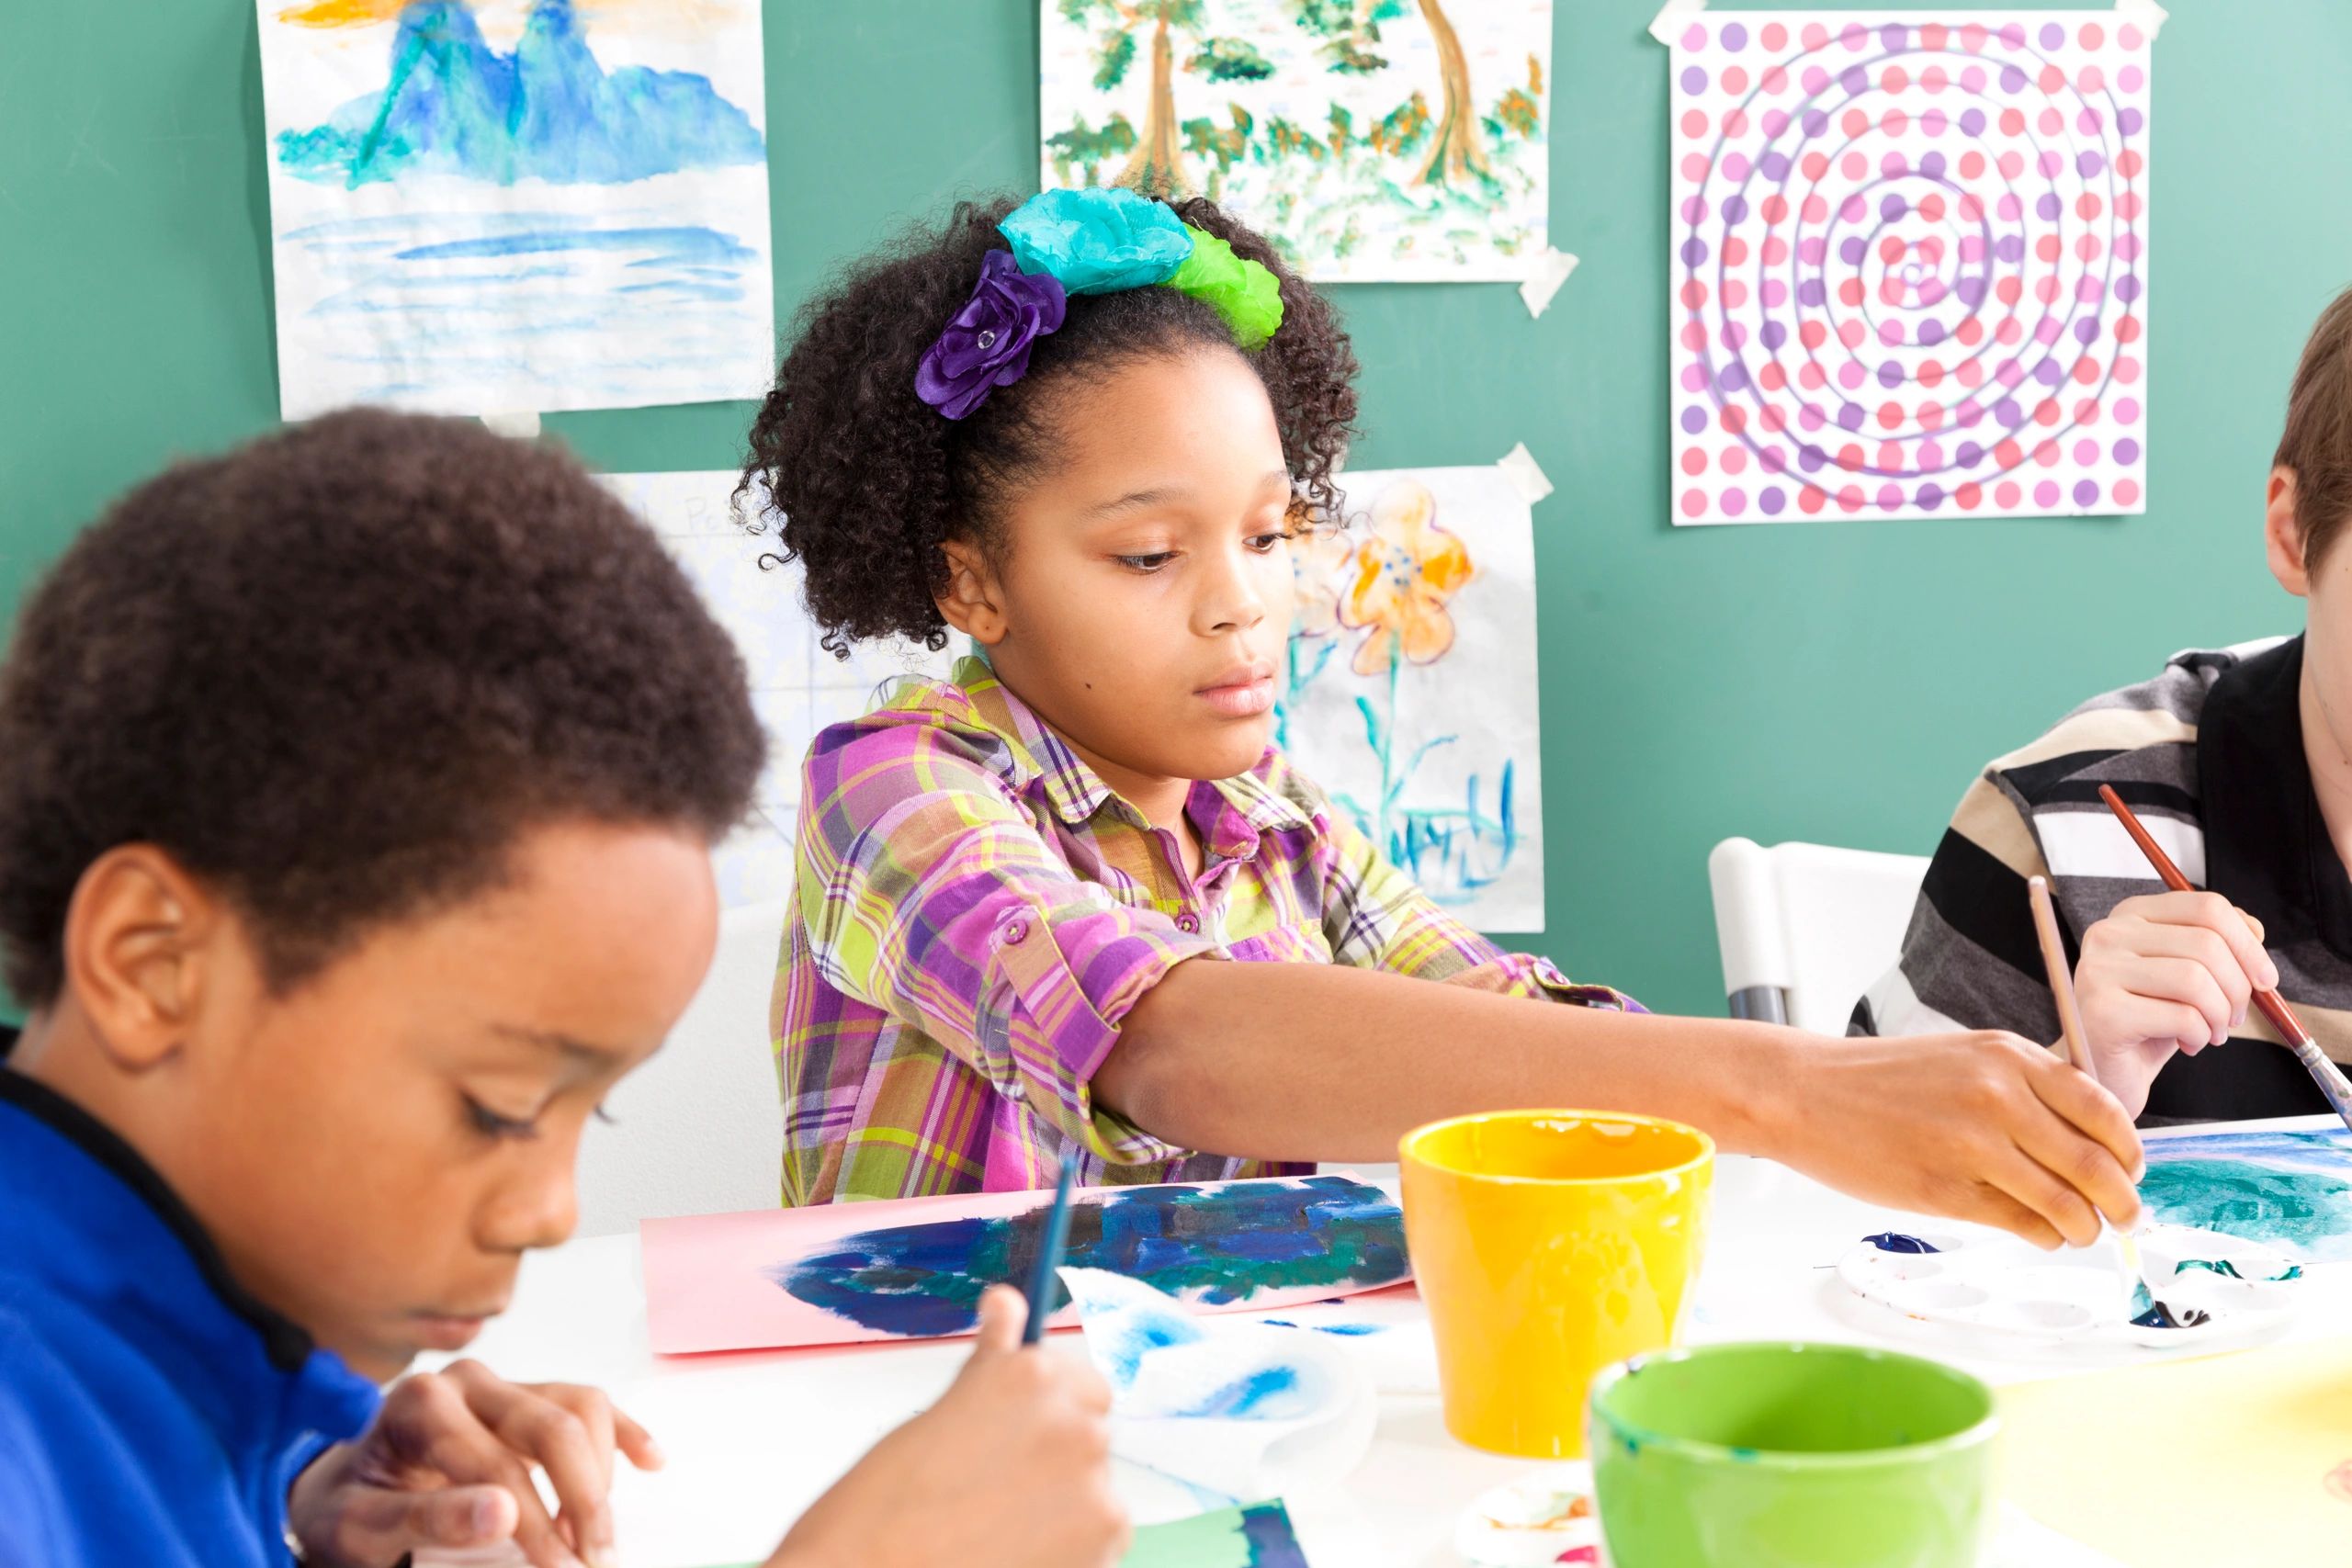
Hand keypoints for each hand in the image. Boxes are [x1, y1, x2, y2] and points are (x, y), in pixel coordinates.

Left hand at [286, 1361, 661, 1567]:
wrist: (342, 1490)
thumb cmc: (348, 1512)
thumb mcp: (360, 1529)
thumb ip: (424, 1519)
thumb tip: (502, 1513)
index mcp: (420, 1404)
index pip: (497, 1465)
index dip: (537, 1524)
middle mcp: (467, 1381)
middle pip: (554, 1426)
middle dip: (585, 1500)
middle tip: (595, 1563)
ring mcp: (502, 1385)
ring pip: (582, 1408)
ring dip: (602, 1475)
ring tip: (594, 1540)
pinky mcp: (528, 1397)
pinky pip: (591, 1401)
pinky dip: (625, 1432)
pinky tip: (651, 1463)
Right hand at [767, 1286, 1125, 1567]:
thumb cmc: (881, 1508)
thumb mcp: (936, 1417)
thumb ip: (991, 1364)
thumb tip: (1007, 1300)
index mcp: (1026, 1375)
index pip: (1073, 1379)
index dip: (1046, 1409)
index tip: (1020, 1433)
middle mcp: (1070, 1417)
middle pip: (1091, 1427)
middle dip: (1057, 1452)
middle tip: (997, 1489)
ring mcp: (1094, 1478)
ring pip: (1096, 1483)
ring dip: (1064, 1501)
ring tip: (997, 1529)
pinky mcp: (1106, 1535)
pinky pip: (1106, 1532)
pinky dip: (1074, 1546)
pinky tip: (1016, 1554)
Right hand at [1759, 1029, 2144, 1249]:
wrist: (1803, 1093)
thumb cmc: (1878, 1080)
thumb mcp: (1962, 1058)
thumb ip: (2022, 1088)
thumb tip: (2087, 1141)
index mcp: (2007, 1057)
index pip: (2104, 1111)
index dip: (2129, 1151)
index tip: (2131, 1170)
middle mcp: (1998, 1097)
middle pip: (2096, 1165)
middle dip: (2123, 1201)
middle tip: (2127, 1216)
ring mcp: (1973, 1146)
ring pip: (2067, 1204)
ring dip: (2086, 1228)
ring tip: (2081, 1232)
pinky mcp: (1947, 1191)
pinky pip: (2023, 1225)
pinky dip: (2045, 1236)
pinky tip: (2041, 1233)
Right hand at [2073, 892, 2277, 1117]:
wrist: (2106, 1072)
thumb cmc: (2150, 1022)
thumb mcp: (2186, 976)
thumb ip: (2216, 944)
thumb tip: (2255, 931)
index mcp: (2131, 915)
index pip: (2206, 907)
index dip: (2249, 944)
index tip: (2265, 980)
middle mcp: (2108, 934)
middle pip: (2207, 943)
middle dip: (2238, 988)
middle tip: (2232, 1018)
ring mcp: (2099, 971)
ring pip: (2196, 980)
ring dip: (2219, 1016)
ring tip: (2211, 1034)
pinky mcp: (2103, 1012)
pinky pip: (2182, 1017)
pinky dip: (2200, 1037)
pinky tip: (2188, 1045)